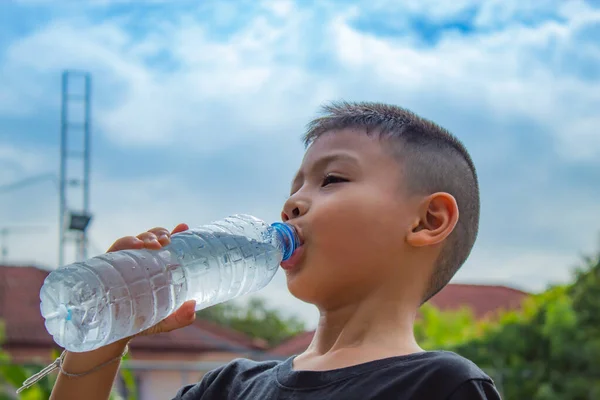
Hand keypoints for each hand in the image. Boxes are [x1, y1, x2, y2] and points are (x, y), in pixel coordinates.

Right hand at [106, 223, 196, 338]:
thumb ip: (179, 317)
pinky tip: (136, 246)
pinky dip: (125, 243)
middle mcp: (137, 263)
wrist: (110, 337)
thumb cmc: (138, 323)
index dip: (174, 233)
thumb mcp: (163, 320)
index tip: (184, 227)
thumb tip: (193, 309)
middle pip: (149, 239)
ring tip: (154, 243)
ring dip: (145, 237)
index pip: (164, 247)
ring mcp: (122, 264)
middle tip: (167, 241)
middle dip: (159, 234)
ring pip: (133, 241)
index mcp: (152, 269)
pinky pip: (115, 249)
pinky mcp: (106, 268)